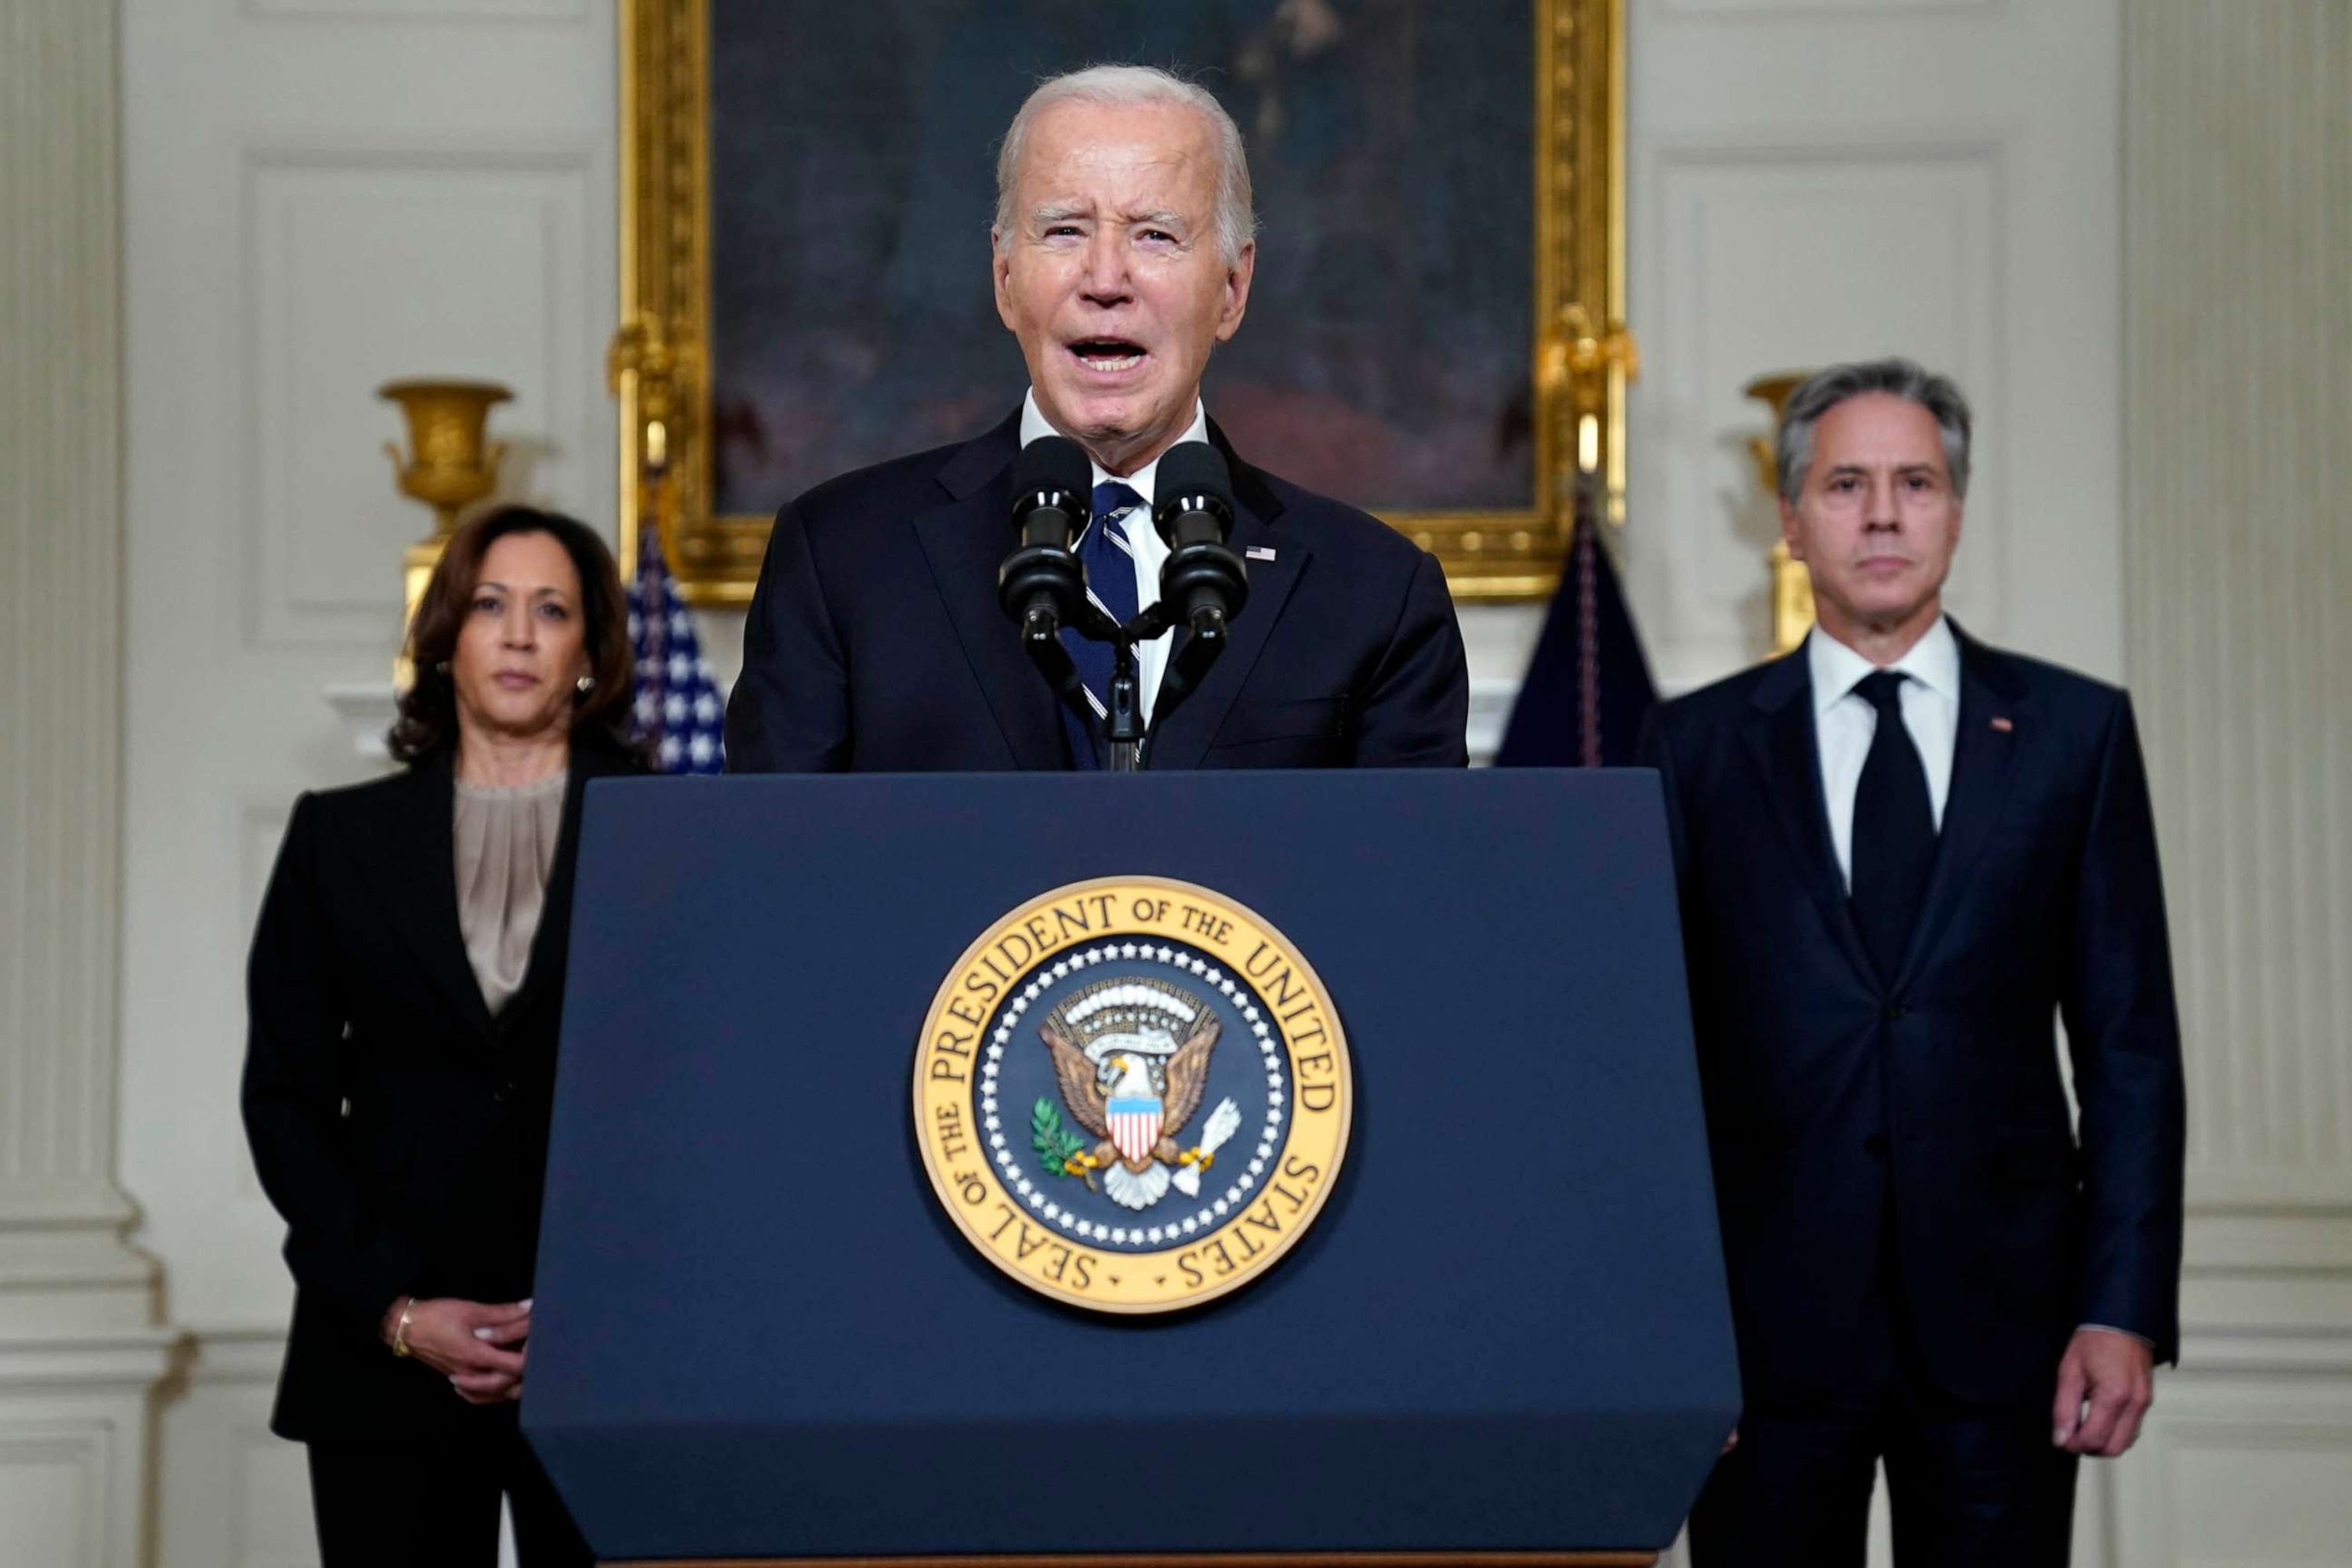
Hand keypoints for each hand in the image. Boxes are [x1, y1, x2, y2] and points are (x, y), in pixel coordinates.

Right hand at [382, 1297, 532, 1404]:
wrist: (405, 1328)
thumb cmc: (437, 1316)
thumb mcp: (472, 1310)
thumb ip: (503, 1313)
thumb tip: (531, 1307)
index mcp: (476, 1357)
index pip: (515, 1367)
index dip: (532, 1355)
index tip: (538, 1339)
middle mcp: (472, 1375)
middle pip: (509, 1385)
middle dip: (526, 1371)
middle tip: (532, 1351)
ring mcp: (464, 1381)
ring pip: (496, 1395)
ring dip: (513, 1383)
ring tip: (523, 1364)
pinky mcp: (458, 1381)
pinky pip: (479, 1397)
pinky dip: (493, 1393)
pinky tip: (500, 1380)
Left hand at [2051, 1327, 2153, 1455]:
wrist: (2121, 1321)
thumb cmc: (2094, 1341)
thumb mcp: (2069, 1371)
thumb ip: (2064, 1408)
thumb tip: (2061, 1438)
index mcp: (2113, 1395)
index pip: (2094, 1439)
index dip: (2073, 1445)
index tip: (2060, 1439)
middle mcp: (2134, 1403)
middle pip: (2113, 1449)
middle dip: (2090, 1448)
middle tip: (2071, 1435)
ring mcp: (2144, 1403)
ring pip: (2125, 1443)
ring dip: (2103, 1442)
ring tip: (2083, 1425)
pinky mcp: (2147, 1401)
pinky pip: (2132, 1429)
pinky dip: (2115, 1432)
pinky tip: (2099, 1418)